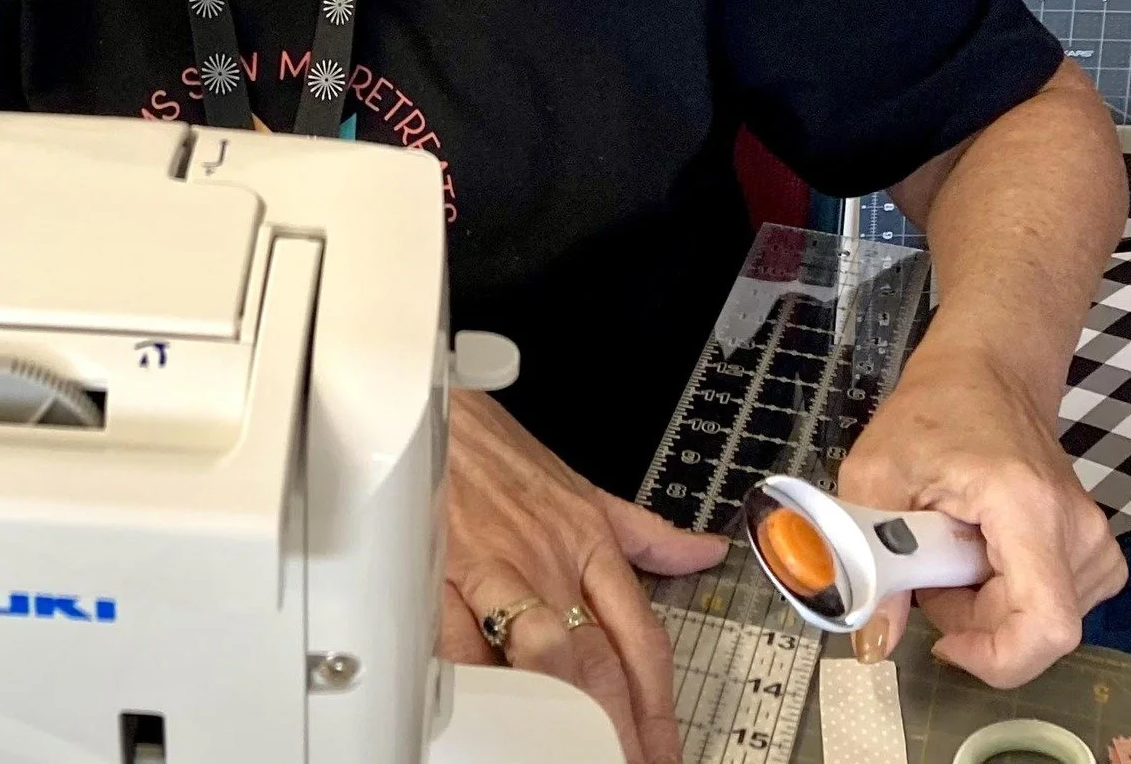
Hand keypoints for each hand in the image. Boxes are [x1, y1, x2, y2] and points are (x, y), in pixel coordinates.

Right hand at [441, 390, 728, 763]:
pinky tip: (493, 717)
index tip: (665, 753)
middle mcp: (551, 559)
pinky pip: (463, 641)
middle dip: (621, 732)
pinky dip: (477, 683)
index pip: (642, 639)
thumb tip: (703, 551)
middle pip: (601, 662)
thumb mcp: (578, 483)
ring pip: (545, 655)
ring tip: (571, 755)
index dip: (659, 709)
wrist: (428, 401)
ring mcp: (498, 566)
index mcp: (590, 541)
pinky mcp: (443, 568)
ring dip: (564, 718)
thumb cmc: (493, 445)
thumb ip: (643, 530)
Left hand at [836, 341, 1125, 685]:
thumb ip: (868, 557)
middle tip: (926, 565)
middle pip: (1032, 626)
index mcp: (1028, 507)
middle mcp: (1079, 530)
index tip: (940, 640)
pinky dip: (1008, 596)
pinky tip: (979, 554)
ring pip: (1041, 621)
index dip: (996, 657)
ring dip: (985, 607)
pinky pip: (1052, 604)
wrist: (987, 371)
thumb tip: (873, 644)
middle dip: (968, 618)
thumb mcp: (874, 474)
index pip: (1046, 624)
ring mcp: (1096, 541)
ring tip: (949, 547)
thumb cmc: (930, 412)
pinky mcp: (1095, 549)